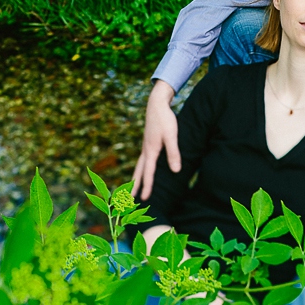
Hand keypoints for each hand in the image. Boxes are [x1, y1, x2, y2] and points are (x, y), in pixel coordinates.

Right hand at [132, 80, 179, 199]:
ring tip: (132, 188)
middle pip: (138, 172)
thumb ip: (174, 153)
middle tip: (128, 200)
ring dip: (136, 178)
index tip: (144, 199)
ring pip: (139, 166)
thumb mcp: (172, 136)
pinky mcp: (148, 143)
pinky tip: (144, 170)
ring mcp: (146, 146)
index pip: (148, 173)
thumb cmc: (166, 119)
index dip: (147, 186)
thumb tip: (175, 171)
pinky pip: (143, 160)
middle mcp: (146, 150)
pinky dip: (141, 169)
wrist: (157, 104)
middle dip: (134, 186)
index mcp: (151, 151)